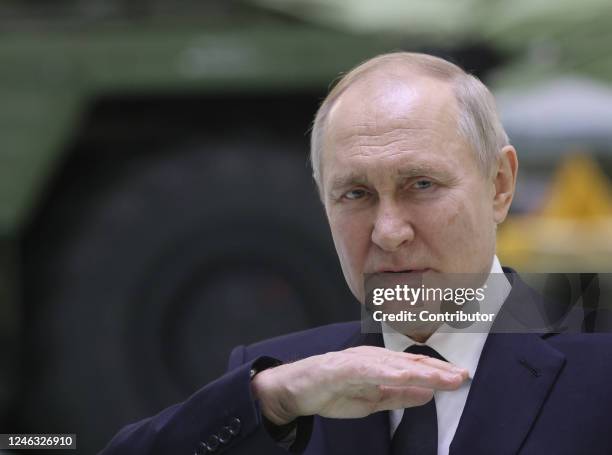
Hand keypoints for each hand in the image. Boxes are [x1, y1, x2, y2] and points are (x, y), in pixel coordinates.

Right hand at [251, 345, 468, 424]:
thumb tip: (428, 394)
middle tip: (462, 376)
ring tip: (442, 377)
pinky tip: (405, 376)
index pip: (414, 367)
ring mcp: (357, 360)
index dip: (438, 372)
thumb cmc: (332, 391)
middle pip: (409, 362)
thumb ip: (398, 396)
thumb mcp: (372, 401)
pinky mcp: (341, 367)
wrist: (295, 389)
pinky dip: (387, 372)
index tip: (461, 378)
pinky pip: (368, 370)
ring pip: (393, 364)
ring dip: (420, 370)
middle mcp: (372, 358)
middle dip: (437, 370)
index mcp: (380, 365)